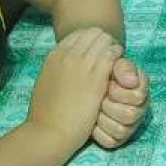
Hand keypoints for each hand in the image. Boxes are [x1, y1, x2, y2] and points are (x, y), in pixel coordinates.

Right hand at [27, 26, 120, 151]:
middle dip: (104, 42)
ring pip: (106, 40)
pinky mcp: (96, 77)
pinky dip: (118, 58)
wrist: (49, 132)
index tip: (97, 55)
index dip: (92, 42)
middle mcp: (67, 55)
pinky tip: (118, 71)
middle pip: (94, 33)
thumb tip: (61, 70)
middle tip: (109, 58)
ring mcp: (82, 64)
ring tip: (115, 65)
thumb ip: (56, 71)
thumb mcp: (46, 83)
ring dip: (113, 49)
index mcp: (53, 56)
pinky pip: (113, 54)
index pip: (79, 33)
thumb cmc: (46, 115)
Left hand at [93, 54, 149, 149]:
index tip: (108, 84)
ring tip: (94, 109)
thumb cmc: (100, 77)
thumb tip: (131, 81)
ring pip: (120, 129)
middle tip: (99, 98)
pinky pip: (110, 141)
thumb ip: (123, 67)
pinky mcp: (116, 140)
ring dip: (102, 118)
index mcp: (141, 90)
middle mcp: (139, 110)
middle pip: (130, 115)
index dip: (119, 92)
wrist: (81, 91)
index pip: (138, 96)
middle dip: (109, 105)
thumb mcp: (111, 66)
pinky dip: (97, 132)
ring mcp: (129, 127)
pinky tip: (91, 122)